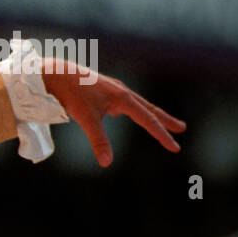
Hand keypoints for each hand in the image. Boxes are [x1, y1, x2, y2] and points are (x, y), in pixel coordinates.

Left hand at [40, 59, 185, 166]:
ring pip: (137, 104)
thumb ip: (98, 140)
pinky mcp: (102, 89)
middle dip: (165, 121)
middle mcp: (121, 92)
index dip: (162, 135)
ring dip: (150, 114)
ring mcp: (112, 89)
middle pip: (149, 109)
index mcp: (122, 98)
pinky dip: (132, 109)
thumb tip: (107, 163)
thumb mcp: (85, 118)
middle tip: (182, 129)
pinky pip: (123, 102)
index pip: (148, 120)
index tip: (175, 147)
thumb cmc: (71, 94)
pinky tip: (123, 112)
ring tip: (159, 123)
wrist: (55, 73)